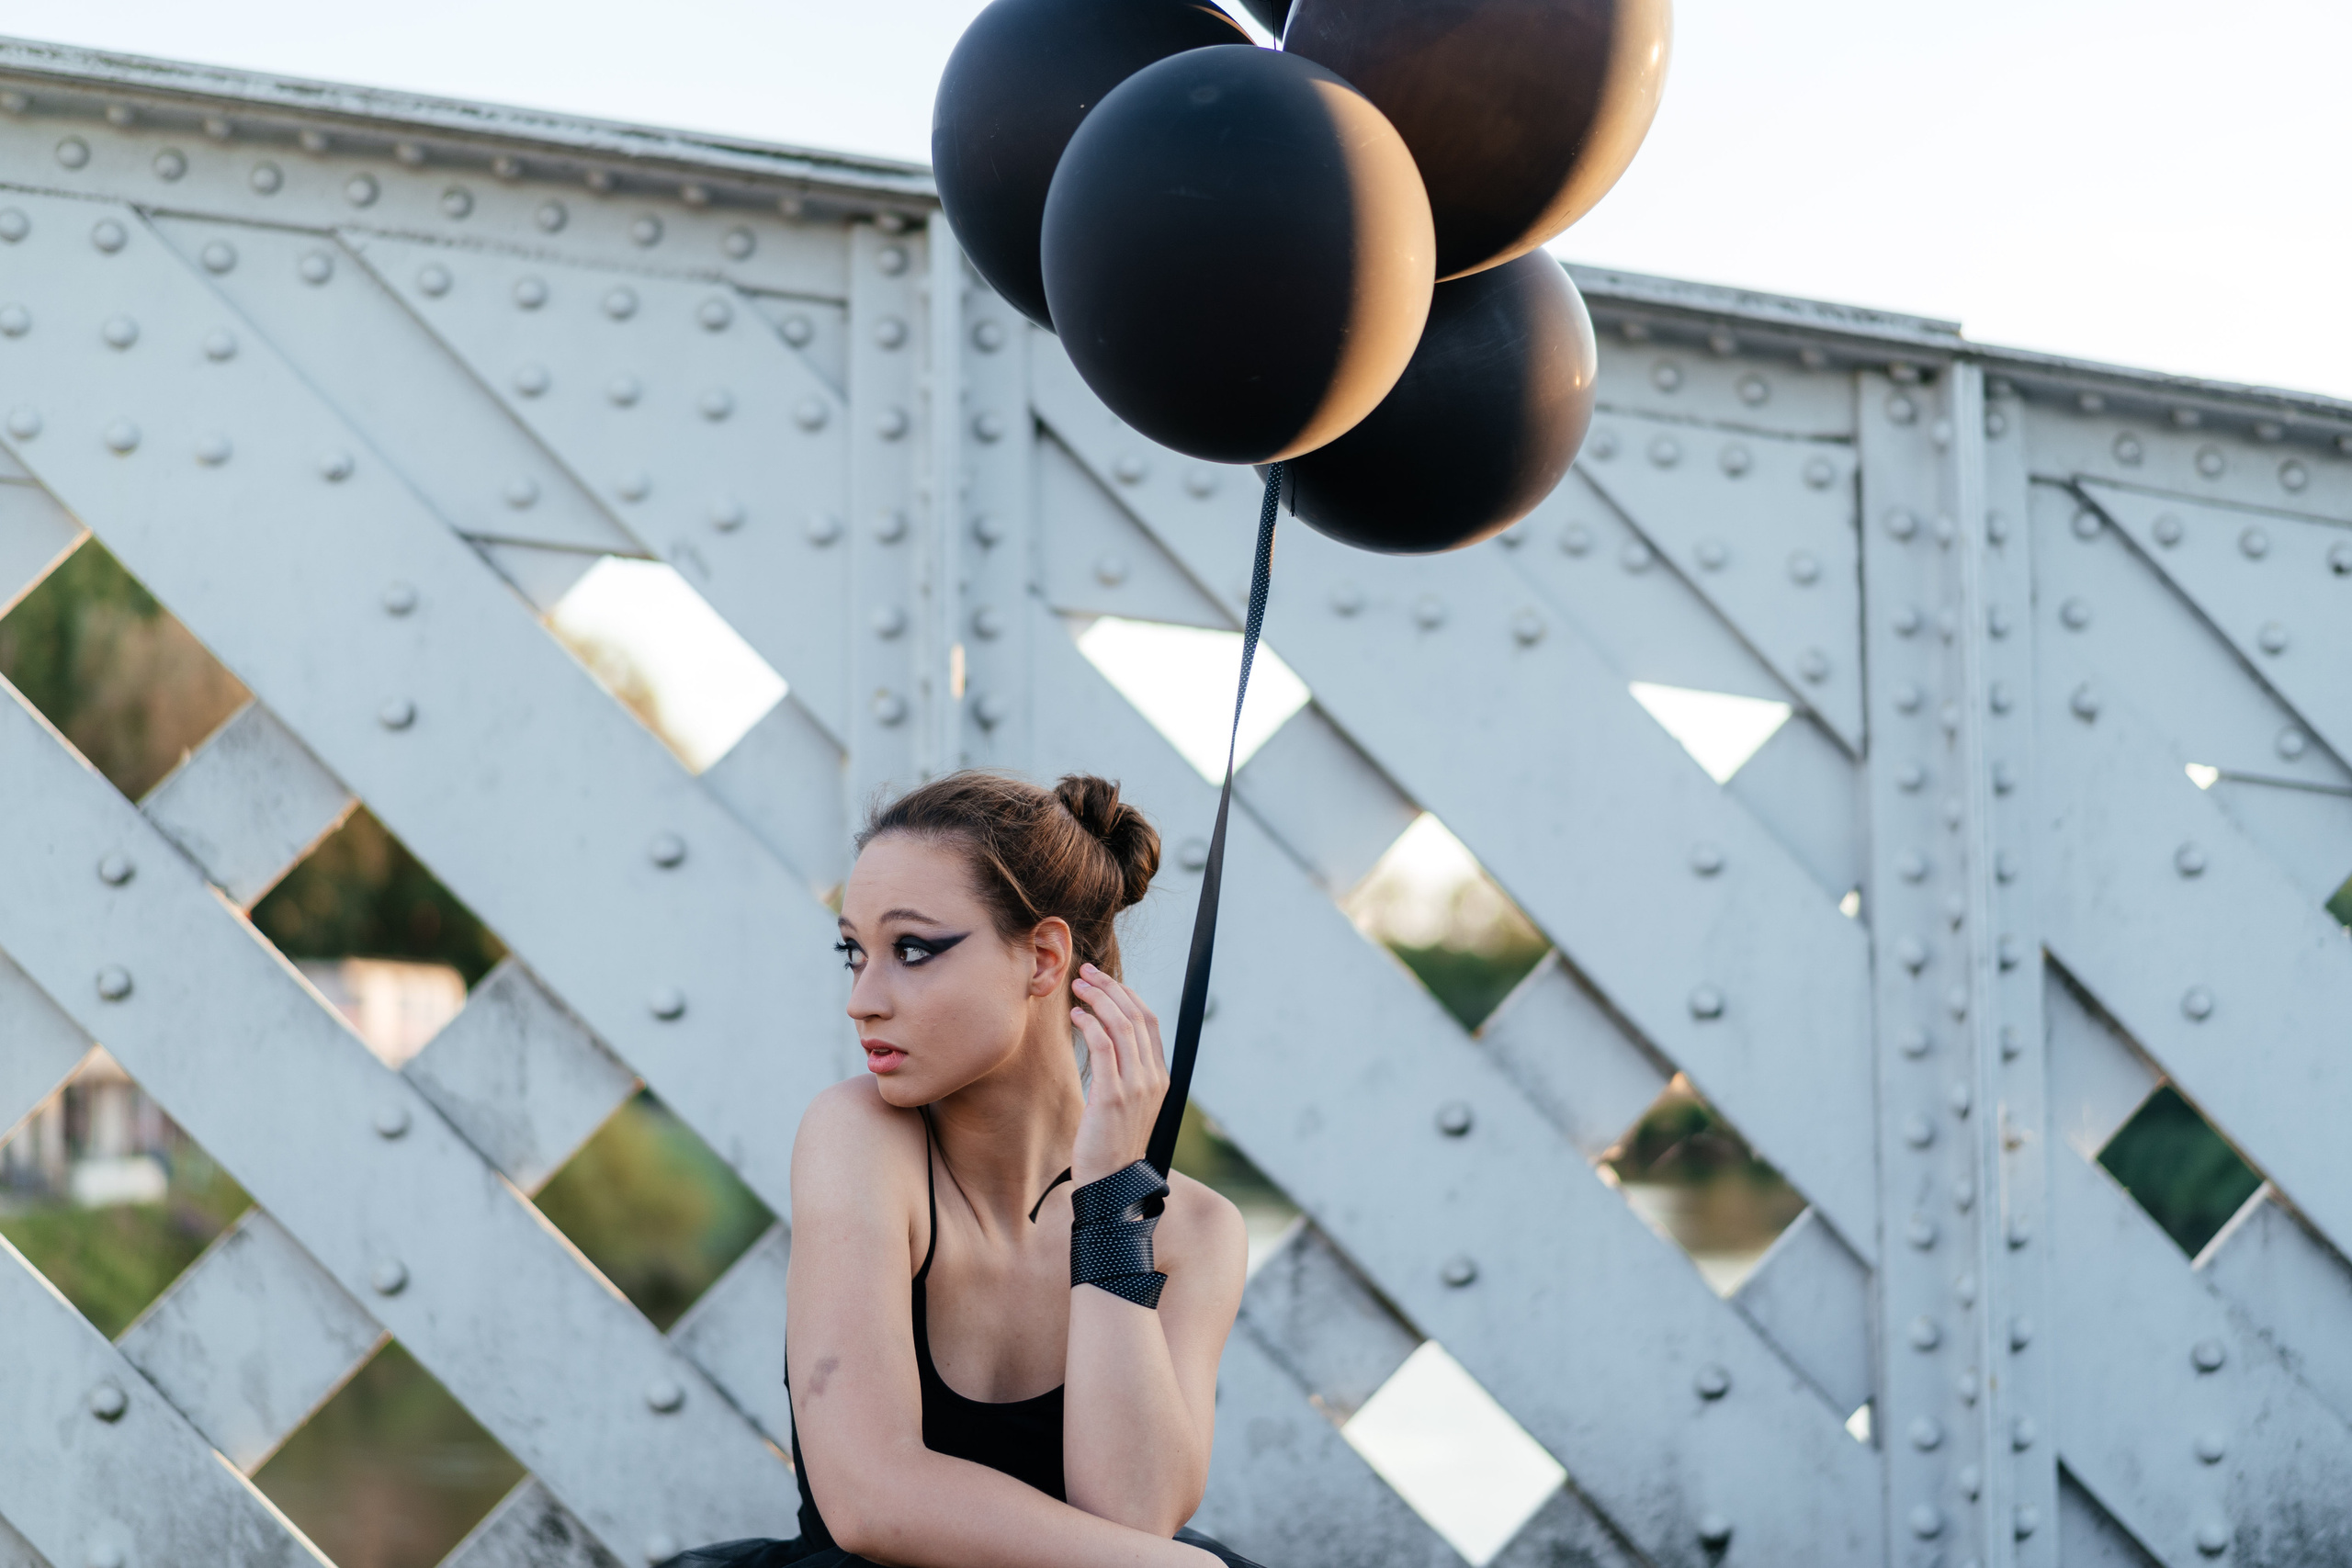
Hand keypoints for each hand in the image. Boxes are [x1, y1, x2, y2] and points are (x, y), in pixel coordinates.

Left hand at [1069, 963, 1168, 1183]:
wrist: (1112, 1184)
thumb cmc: (1111, 1145)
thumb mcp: (1126, 1105)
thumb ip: (1124, 1074)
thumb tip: (1105, 1041)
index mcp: (1160, 1078)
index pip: (1150, 1023)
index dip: (1128, 995)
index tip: (1106, 981)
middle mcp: (1153, 1078)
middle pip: (1137, 1016)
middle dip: (1111, 988)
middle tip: (1087, 972)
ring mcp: (1136, 1087)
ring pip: (1122, 1026)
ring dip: (1098, 999)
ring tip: (1077, 987)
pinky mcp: (1113, 1096)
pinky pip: (1104, 1047)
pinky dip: (1090, 1024)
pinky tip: (1075, 1015)